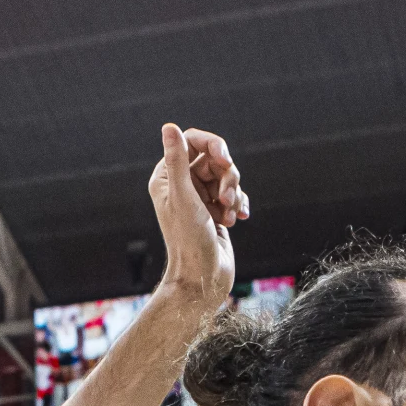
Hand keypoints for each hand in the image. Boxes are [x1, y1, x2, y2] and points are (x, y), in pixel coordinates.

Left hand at [149, 124, 245, 313]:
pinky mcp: (216, 211)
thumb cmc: (189, 241)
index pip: (193, 141)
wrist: (202, 278)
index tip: (225, 159)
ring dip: (234, 193)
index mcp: (166, 177)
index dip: (213, 145)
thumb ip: (177, 161)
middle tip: (226, 198)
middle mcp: (182, 185)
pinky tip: (236, 220)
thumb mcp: (184, 197)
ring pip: (228, 177)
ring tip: (228, 215)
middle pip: (215, 158)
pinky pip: (235, 194)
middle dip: (227, 176)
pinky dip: (239, 205)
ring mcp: (200, 198)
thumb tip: (169, 127)